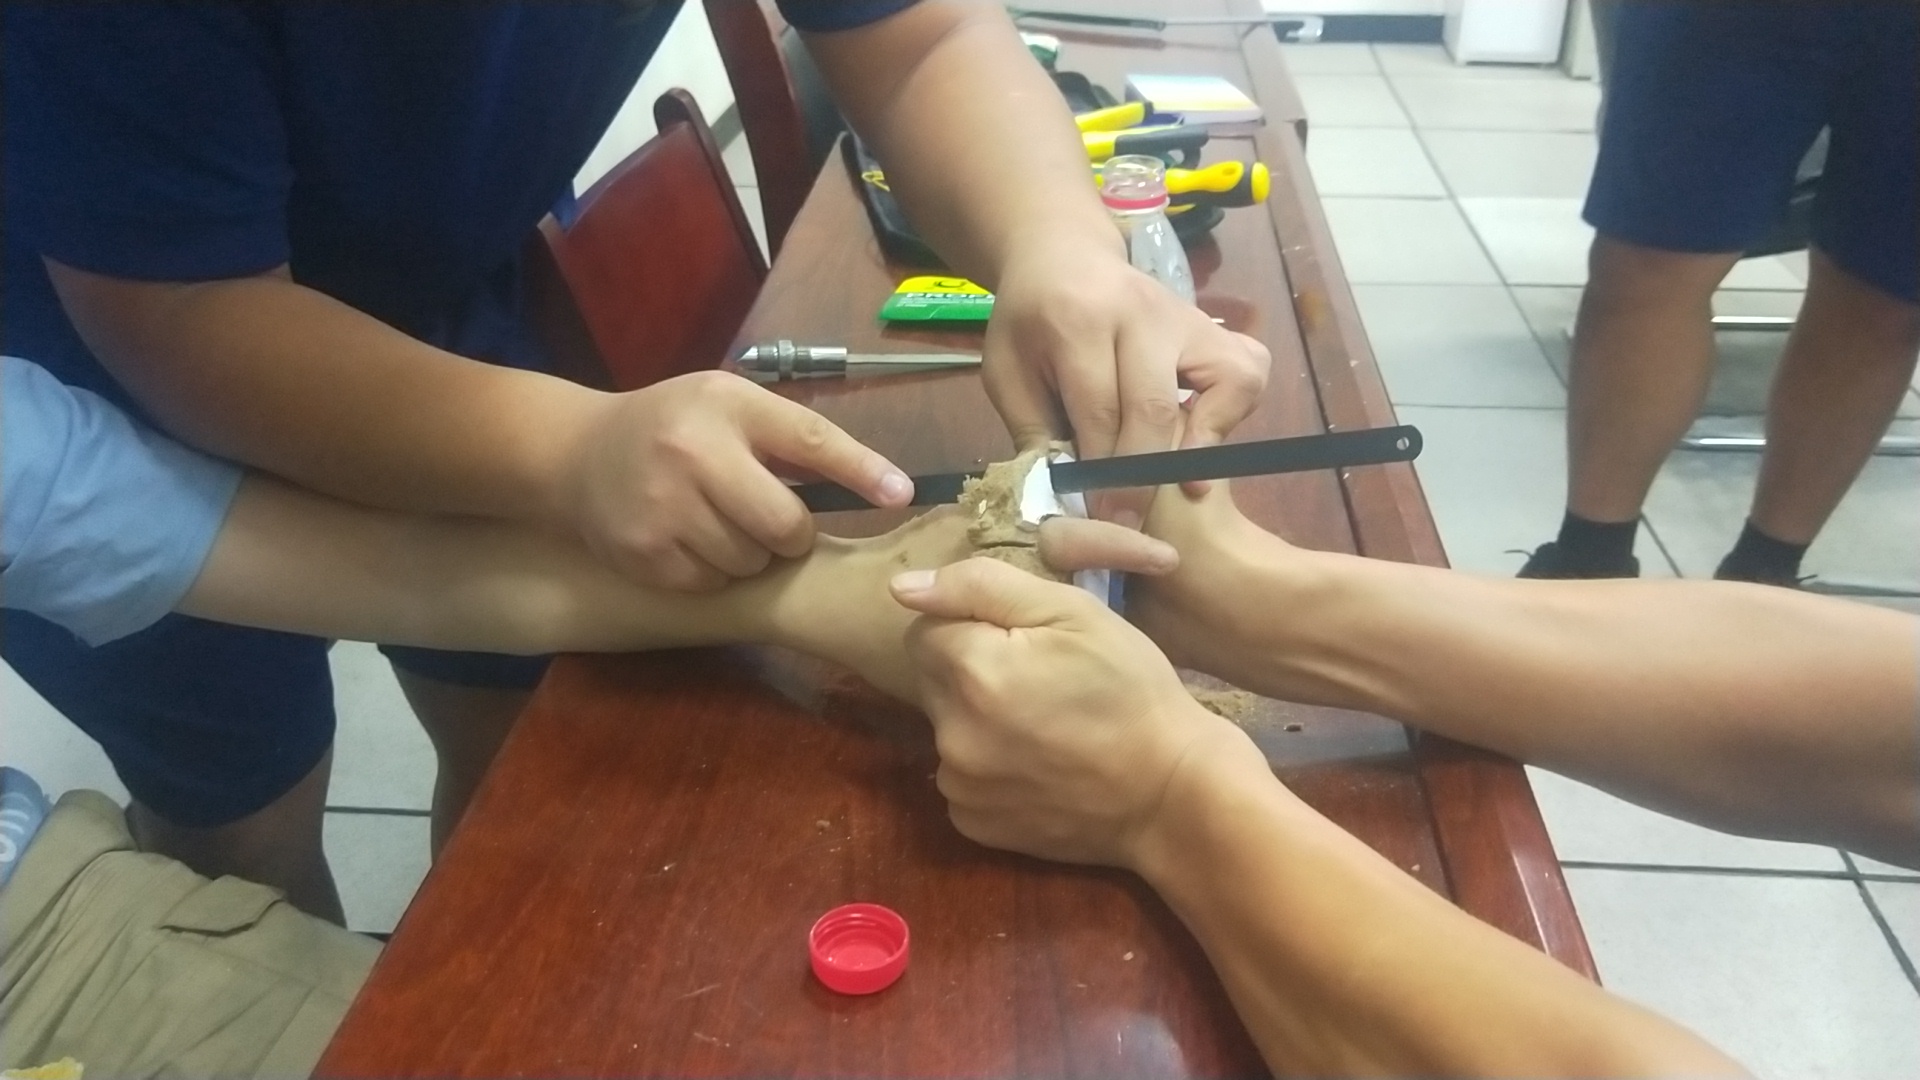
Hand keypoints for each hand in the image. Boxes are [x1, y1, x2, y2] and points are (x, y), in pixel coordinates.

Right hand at [564, 371, 912, 590]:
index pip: (808, 440)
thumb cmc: (676, 426)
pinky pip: (713, 583)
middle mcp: (693, 453)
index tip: (900, 495)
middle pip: (785, 524)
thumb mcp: (730, 406)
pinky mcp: (644, 555)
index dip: (860, 470)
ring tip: (720, 522)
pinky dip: (714, 572)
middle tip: (769, 518)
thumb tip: (885, 487)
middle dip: (790, 532)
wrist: (578, 455)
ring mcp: (664, 508)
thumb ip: (794, 438)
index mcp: (726, 405)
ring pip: (751, 561)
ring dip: (751, 554)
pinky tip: (691, 541)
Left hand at [891, 556, 1249, 868]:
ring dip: (977, 718)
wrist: (1171, 793)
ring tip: (1044, 726)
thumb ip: (982, 587)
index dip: (974, 626)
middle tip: (1038, 681)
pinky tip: (1038, 765)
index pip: (925, 627)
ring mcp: (959, 785)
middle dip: (971, 670)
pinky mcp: (972, 822)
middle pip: (932, 678)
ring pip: (945, 726)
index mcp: (973, 670)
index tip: (1026, 643)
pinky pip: (961, 775)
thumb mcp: (1073, 613)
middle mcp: (951, 732)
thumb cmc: (1132, 690)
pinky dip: (987, 766)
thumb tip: (902, 588)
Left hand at [982, 242, 1270, 525]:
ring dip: (1200, 443)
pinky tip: (1198, 438)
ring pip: (1222, 385)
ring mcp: (1184, 315)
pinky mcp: (1212, 325)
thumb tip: (1066, 499)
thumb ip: (1033, 430)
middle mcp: (1140, 312)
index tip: (1096, 520)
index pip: (1098, 410)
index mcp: (1076, 321)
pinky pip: (1246, 372)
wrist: (1063, 257)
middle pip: (1155, 407)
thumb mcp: (1007, 372)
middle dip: (1142, 479)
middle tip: (1129, 523)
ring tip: (1174, 478)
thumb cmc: (1030, 322)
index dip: (1099, 475)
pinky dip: (1233, 414)